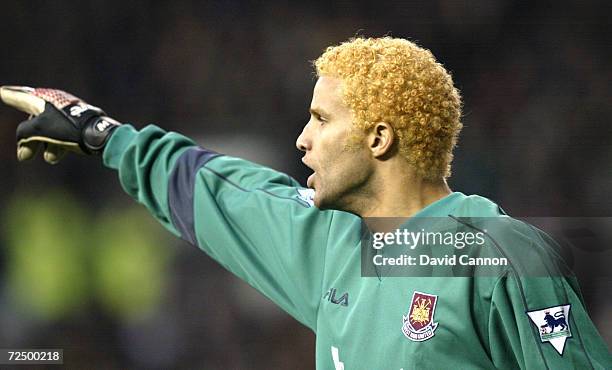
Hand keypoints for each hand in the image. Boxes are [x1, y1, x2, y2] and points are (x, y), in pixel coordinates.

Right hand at [0, 86, 119, 163]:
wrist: (98, 134)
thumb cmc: (67, 128)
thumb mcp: (39, 130)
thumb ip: (24, 135)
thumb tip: (23, 147)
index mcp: (44, 99)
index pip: (22, 96)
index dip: (12, 95)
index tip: (2, 91)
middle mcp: (56, 104)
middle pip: (35, 120)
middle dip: (29, 140)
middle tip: (24, 156)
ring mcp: (68, 115)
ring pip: (49, 131)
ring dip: (44, 146)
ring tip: (48, 159)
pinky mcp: (79, 126)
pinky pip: (63, 136)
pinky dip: (57, 146)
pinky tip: (54, 158)